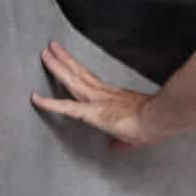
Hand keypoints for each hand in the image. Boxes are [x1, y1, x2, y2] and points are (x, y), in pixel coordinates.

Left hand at [29, 40, 166, 150]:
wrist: (159, 119)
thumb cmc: (154, 124)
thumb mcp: (136, 134)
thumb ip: (123, 141)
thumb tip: (117, 147)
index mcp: (113, 97)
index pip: (90, 81)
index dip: (78, 72)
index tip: (70, 64)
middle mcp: (103, 95)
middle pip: (79, 73)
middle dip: (65, 60)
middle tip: (52, 48)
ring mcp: (97, 101)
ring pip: (71, 80)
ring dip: (57, 67)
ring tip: (45, 55)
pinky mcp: (92, 112)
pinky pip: (66, 107)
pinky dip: (50, 103)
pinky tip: (36, 98)